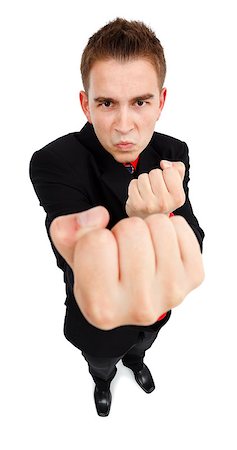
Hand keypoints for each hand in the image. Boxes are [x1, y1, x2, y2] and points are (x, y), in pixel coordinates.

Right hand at [50, 206, 203, 329]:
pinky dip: (168, 229)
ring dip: (146, 228)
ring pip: (159, 224)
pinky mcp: (194, 277)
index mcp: (102, 308)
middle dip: (122, 232)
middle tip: (122, 252)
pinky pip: (180, 225)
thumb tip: (99, 215)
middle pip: (131, 229)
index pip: (96, 241)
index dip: (94, 238)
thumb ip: (66, 232)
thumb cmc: (101, 272)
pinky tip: (160, 249)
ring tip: (141, 249)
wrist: (133, 293)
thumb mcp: (72, 256)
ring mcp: (172, 293)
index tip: (100, 256)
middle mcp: (140, 308)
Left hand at [125, 160, 185, 218]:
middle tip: (155, 191)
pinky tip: (139, 196)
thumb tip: (164, 164)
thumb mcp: (176, 186)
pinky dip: (135, 186)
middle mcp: (165, 203)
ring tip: (147, 193)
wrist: (148, 219)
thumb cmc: (163, 199)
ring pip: (143, 177)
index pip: (170, 170)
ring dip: (144, 182)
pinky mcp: (135, 204)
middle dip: (154, 178)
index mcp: (178, 198)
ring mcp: (149, 205)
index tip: (165, 186)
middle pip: (155, 172)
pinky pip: (133, 183)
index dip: (166, 175)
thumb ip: (177, 169)